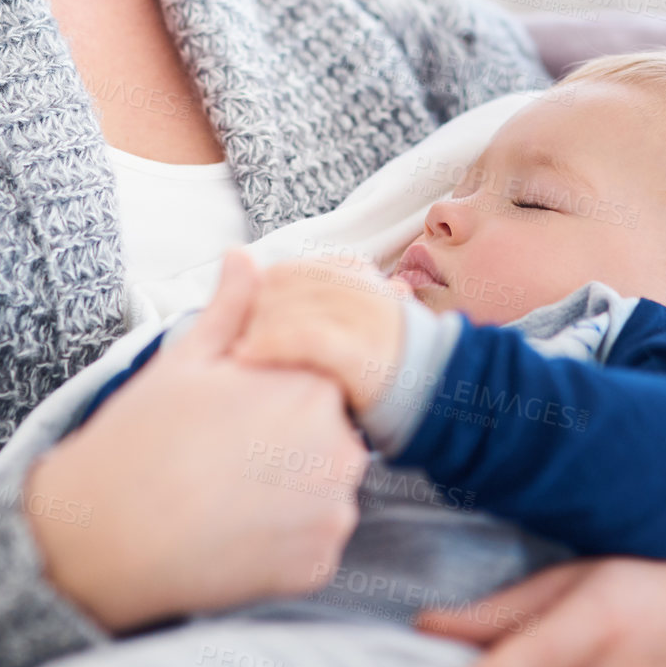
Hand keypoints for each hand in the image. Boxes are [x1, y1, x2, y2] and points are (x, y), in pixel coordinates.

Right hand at [24, 250, 368, 631]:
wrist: (105, 534)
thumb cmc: (142, 436)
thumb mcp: (188, 358)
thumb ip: (232, 308)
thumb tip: (244, 257)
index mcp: (313, 387)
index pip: (325, 377)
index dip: (280, 387)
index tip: (241, 407)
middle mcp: (340, 450)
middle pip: (332, 434)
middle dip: (292, 437)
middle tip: (227, 449)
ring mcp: (333, 514)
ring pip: (327, 489)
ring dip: (294, 488)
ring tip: (228, 489)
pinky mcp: (318, 566)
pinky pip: (315, 542)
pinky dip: (285, 537)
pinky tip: (234, 527)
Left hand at [232, 254, 408, 412]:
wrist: (435, 402)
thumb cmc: (377, 366)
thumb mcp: (350, 319)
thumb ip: (312, 297)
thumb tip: (245, 264)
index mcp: (359, 276)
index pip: (291, 270)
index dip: (259, 291)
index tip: (240, 318)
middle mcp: (363, 289)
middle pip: (287, 285)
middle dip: (253, 310)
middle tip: (230, 337)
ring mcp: (366, 320)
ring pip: (292, 305)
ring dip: (255, 327)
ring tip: (232, 351)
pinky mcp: (363, 354)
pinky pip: (306, 337)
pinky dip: (270, 343)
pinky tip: (248, 357)